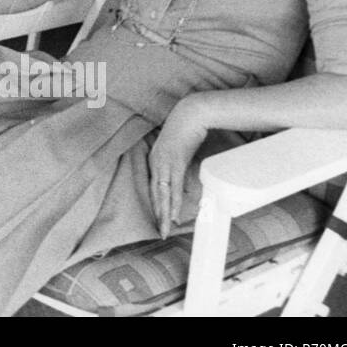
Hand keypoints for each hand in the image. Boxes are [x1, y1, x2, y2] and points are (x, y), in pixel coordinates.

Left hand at [147, 99, 207, 238]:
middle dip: (158, 214)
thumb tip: (187, 185)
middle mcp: (156, 163)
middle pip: (156, 194)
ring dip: (164, 213)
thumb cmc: (186, 132)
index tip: (160, 219)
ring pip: (163, 194)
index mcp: (156, 161)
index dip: (158, 205)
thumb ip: (180, 168)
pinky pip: (173, 187)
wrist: (190, 115)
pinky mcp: (173, 162)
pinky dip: (174, 202)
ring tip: (165, 229)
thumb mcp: (181, 152)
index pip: (155, 188)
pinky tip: (174, 214)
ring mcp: (163, 163)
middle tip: (161, 232)